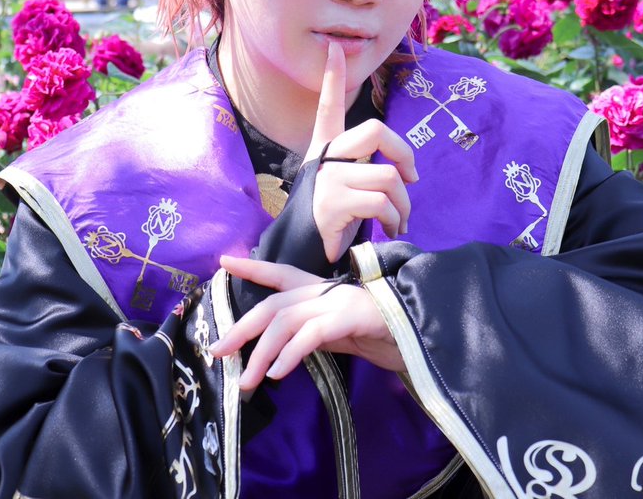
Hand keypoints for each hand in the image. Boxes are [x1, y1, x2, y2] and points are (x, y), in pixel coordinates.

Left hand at [211, 255, 404, 390]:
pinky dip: (290, 354)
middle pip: (273, 304)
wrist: (425, 334)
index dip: (253, 267)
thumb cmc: (387, 335)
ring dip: (260, 352)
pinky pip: (312, 334)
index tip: (224, 261)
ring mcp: (338, 302)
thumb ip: (315, 333)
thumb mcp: (343, 335)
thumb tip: (284, 348)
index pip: (282, 274)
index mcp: (323, 291)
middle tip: (217, 351)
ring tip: (245, 380)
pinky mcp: (351, 318)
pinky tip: (277, 373)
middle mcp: (326, 292)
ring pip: (286, 320)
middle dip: (242, 327)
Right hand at [306, 42, 418, 261]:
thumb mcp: (346, 190)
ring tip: (399, 221)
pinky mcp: (331, 202)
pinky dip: (394, 219)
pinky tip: (389, 230)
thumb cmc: (331, 224)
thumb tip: (404, 173)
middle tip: (412, 178)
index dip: (331, 75)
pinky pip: (382, 202)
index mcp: (325, 150)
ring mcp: (326, 179)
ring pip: (388, 176)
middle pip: (376, 131)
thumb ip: (366, 172)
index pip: (328, 106)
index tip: (335, 47)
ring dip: (404, 205)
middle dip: (404, 154)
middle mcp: (323, 158)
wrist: (300, 259)